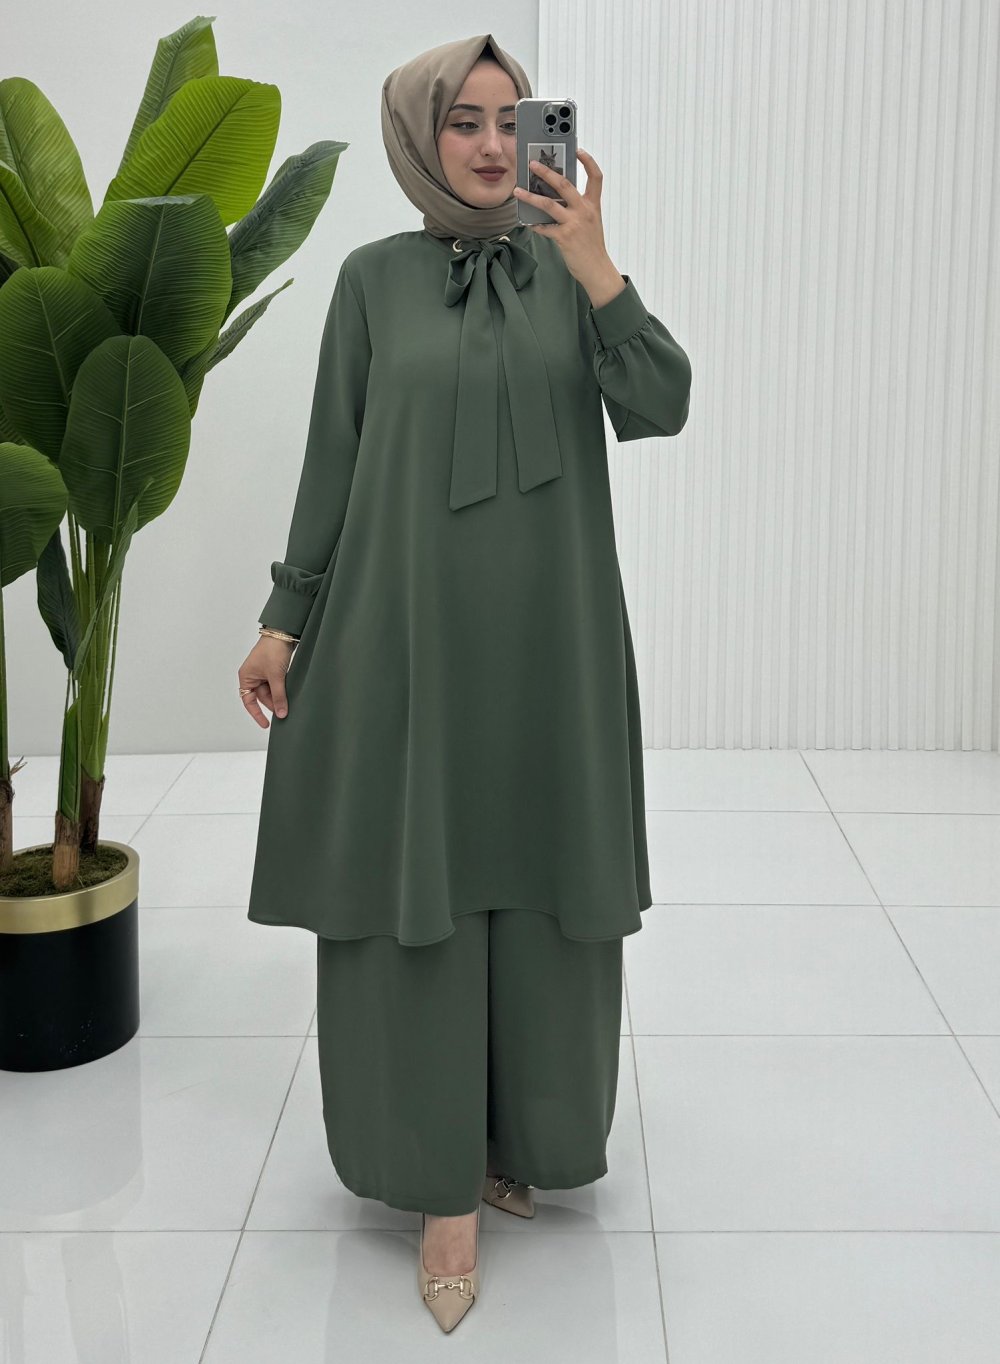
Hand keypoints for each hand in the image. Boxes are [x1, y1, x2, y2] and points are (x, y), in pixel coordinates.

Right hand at [238, 636, 294, 728]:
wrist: (283, 633)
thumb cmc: (273, 651)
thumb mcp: (276, 676)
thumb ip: (279, 696)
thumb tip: (281, 714)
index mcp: (246, 677)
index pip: (249, 701)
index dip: (257, 714)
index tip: (266, 725)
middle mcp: (252, 676)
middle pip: (262, 698)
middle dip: (273, 704)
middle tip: (285, 713)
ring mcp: (263, 673)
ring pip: (271, 692)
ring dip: (279, 697)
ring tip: (290, 703)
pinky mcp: (273, 670)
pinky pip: (276, 685)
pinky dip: (282, 690)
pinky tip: (290, 695)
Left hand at [513, 147, 613, 284]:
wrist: (597, 269)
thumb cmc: (592, 246)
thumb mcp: (591, 222)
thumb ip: (578, 209)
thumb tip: (556, 199)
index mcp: (593, 205)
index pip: (596, 177)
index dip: (588, 161)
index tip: (578, 150)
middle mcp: (584, 211)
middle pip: (565, 185)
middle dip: (547, 172)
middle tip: (533, 164)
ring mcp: (574, 224)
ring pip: (549, 204)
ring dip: (531, 196)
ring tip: (518, 190)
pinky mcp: (564, 237)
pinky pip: (544, 228)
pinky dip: (534, 225)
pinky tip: (527, 222)